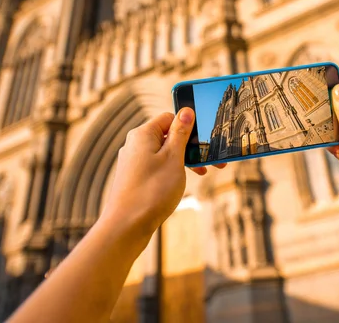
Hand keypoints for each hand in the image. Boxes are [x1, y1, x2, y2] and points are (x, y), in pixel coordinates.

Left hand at [101, 108, 223, 238]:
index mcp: (143, 134)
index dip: (189, 126)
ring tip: (202, 173)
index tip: (205, 139)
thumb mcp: (174, 158)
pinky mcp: (135, 179)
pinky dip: (173, 171)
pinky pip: (158, 167)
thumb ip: (180, 133)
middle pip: (168, 136)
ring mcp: (134, 163)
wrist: (126, 227)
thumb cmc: (151, 191)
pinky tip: (182, 184)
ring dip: (185, 160)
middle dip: (191, 146)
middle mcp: (135, 145)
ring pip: (165, 153)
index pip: (169, 118)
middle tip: (211, 161)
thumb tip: (186, 112)